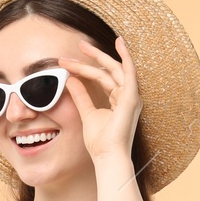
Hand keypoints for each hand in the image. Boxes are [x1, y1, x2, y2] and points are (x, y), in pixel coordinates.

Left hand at [61, 35, 142, 163]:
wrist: (107, 157)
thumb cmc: (100, 142)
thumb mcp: (86, 114)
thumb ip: (81, 96)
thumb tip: (70, 80)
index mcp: (119, 100)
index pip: (103, 78)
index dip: (86, 69)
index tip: (68, 63)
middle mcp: (127, 96)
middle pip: (109, 70)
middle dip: (92, 57)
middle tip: (78, 45)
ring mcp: (130, 96)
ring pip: (113, 69)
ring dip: (97, 56)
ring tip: (82, 46)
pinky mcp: (131, 98)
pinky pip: (130, 72)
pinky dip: (126, 57)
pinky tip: (120, 43)